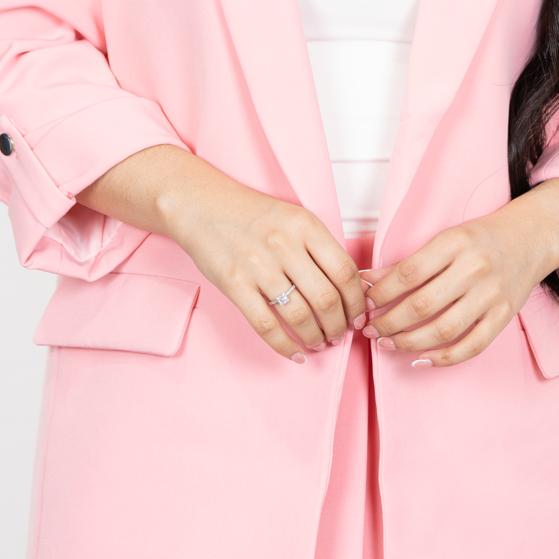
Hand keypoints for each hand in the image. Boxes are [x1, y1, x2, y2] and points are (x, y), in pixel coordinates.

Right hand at [76, 146, 365, 361]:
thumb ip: (321, 247)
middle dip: (339, 325)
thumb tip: (354, 285)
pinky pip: (266, 325)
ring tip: (319, 342)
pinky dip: (285, 346)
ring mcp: (258, 266)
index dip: (357, 301)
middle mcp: (284, 245)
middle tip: (340, 334)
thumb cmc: (251, 214)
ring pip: (300, 316)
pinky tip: (295, 353)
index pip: (345, 272)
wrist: (200, 205)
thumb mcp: (293, 217)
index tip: (359, 315)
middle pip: (326, 299)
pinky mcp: (234, 284)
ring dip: (316, 337)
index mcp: (305, 226)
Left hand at [359, 179, 558, 367]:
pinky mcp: (504, 316)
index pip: (409, 273)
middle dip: (388, 321)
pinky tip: (421, 360)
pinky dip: (444, 358)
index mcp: (456, 243)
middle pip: (422, 305)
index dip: (382, 292)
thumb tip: (369, 281)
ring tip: (387, 343)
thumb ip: (410, 262)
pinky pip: (471, 346)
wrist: (532, 239)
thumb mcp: (446, 239)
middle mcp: (475, 269)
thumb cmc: (482, 238)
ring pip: (443, 329)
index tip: (365, 302)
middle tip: (369, 328)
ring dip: (409, 342)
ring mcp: (491, 295)